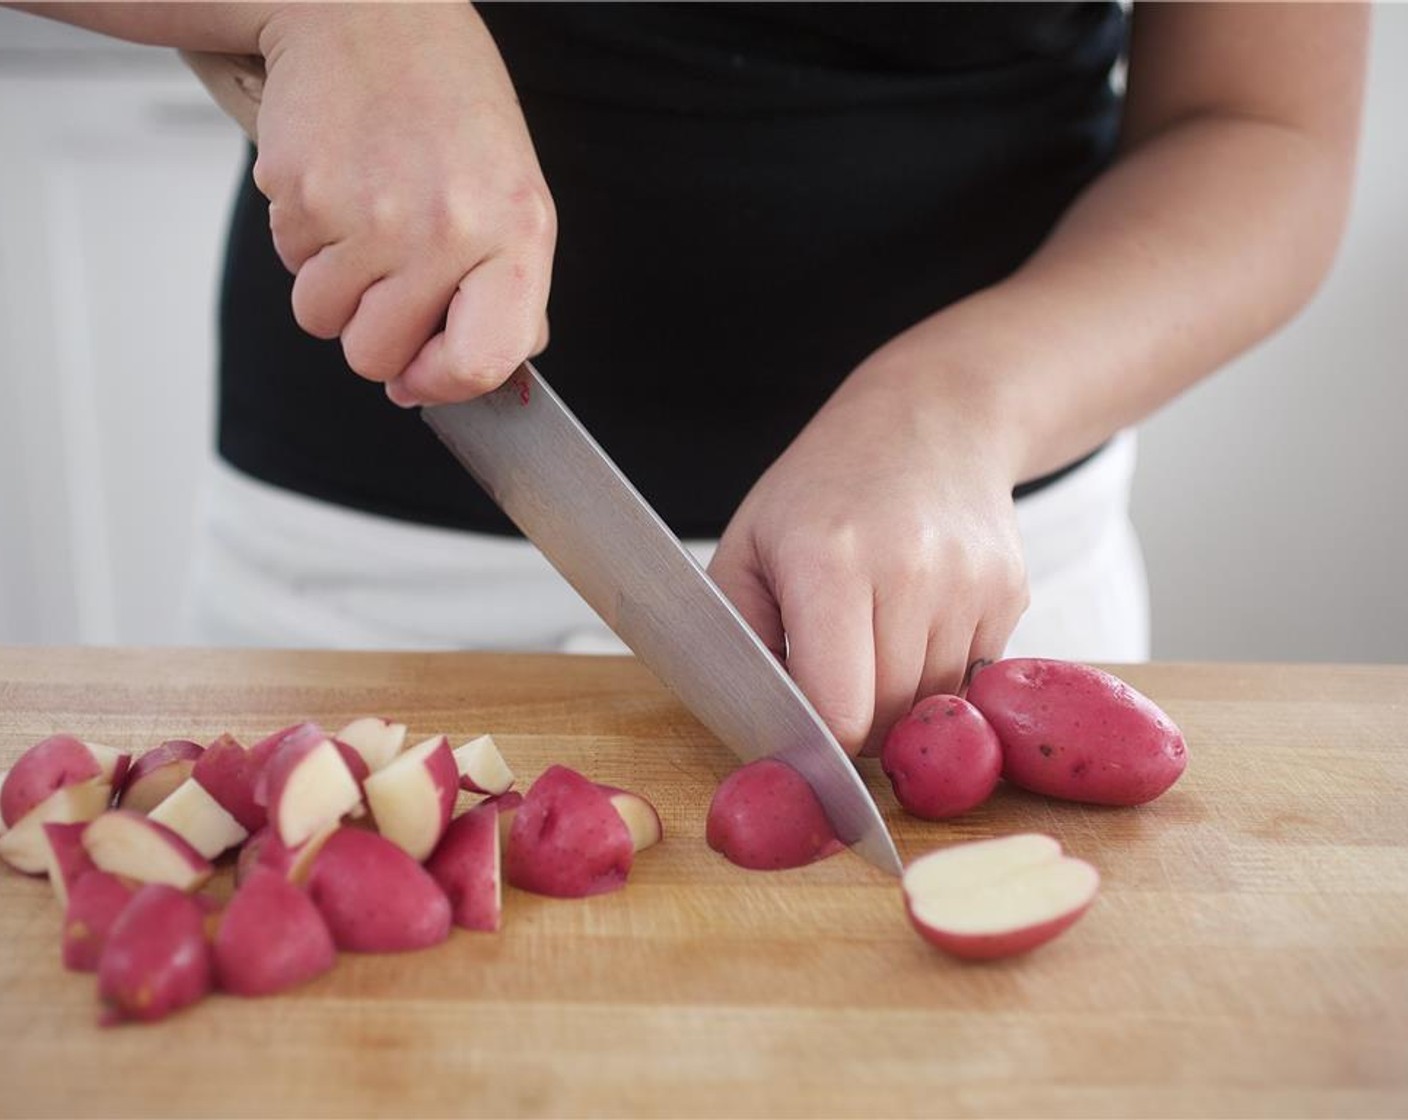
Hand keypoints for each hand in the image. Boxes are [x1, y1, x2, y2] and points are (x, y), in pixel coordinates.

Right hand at [251, 4, 553, 404]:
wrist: (370, 11)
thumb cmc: (450, 106)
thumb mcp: (514, 196)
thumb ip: (508, 292)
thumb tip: (475, 374)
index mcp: (514, 235)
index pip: (482, 362)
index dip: (446, 385)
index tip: (426, 374)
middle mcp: (444, 229)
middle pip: (377, 357)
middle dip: (374, 333)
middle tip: (390, 275)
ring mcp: (368, 214)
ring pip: (322, 320)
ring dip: (334, 288)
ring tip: (366, 222)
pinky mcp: (300, 194)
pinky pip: (290, 265)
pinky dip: (306, 241)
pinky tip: (337, 188)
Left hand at [707, 357, 1029, 756]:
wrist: (929, 420)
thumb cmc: (822, 488)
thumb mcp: (746, 548)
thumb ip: (738, 640)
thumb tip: (765, 728)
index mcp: (831, 563)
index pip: (840, 713)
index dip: (817, 737)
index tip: (802, 722)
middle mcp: (912, 573)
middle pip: (888, 718)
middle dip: (854, 720)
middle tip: (831, 678)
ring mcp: (972, 584)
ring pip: (933, 706)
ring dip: (898, 698)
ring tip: (872, 637)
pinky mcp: (1010, 593)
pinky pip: (970, 677)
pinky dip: (938, 671)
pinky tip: (914, 618)